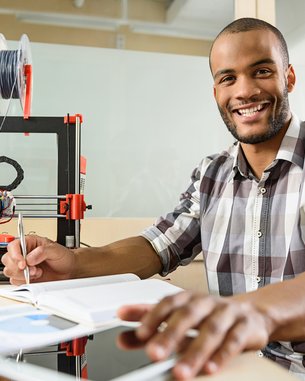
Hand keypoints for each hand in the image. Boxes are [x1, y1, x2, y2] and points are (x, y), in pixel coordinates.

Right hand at [1, 235, 74, 284]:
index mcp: (29, 243)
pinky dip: (25, 281)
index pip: (14, 246)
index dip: (15, 254)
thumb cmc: (63, 257)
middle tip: (33, 269)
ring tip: (37, 272)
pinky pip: (16, 281)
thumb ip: (42, 252)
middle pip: (8, 259)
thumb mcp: (56, 250)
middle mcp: (24, 254)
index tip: (23, 262)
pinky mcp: (24, 278)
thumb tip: (30, 258)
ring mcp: (23, 267)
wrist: (69, 270)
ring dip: (22, 274)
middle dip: (18, 267)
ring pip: (10, 271)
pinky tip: (36, 277)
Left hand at [117, 291, 270, 379]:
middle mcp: (206, 302)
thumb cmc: (208, 316)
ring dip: (195, 352)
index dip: (153, 317)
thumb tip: (122, 338)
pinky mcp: (245, 327)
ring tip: (180, 372)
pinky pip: (234, 341)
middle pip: (187, 316)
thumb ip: (151, 326)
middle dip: (170, 335)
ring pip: (211, 330)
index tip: (139, 334)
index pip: (168, 303)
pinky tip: (210, 369)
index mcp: (188, 298)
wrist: (250, 314)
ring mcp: (226, 313)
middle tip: (154, 354)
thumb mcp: (179, 319)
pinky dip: (222, 355)